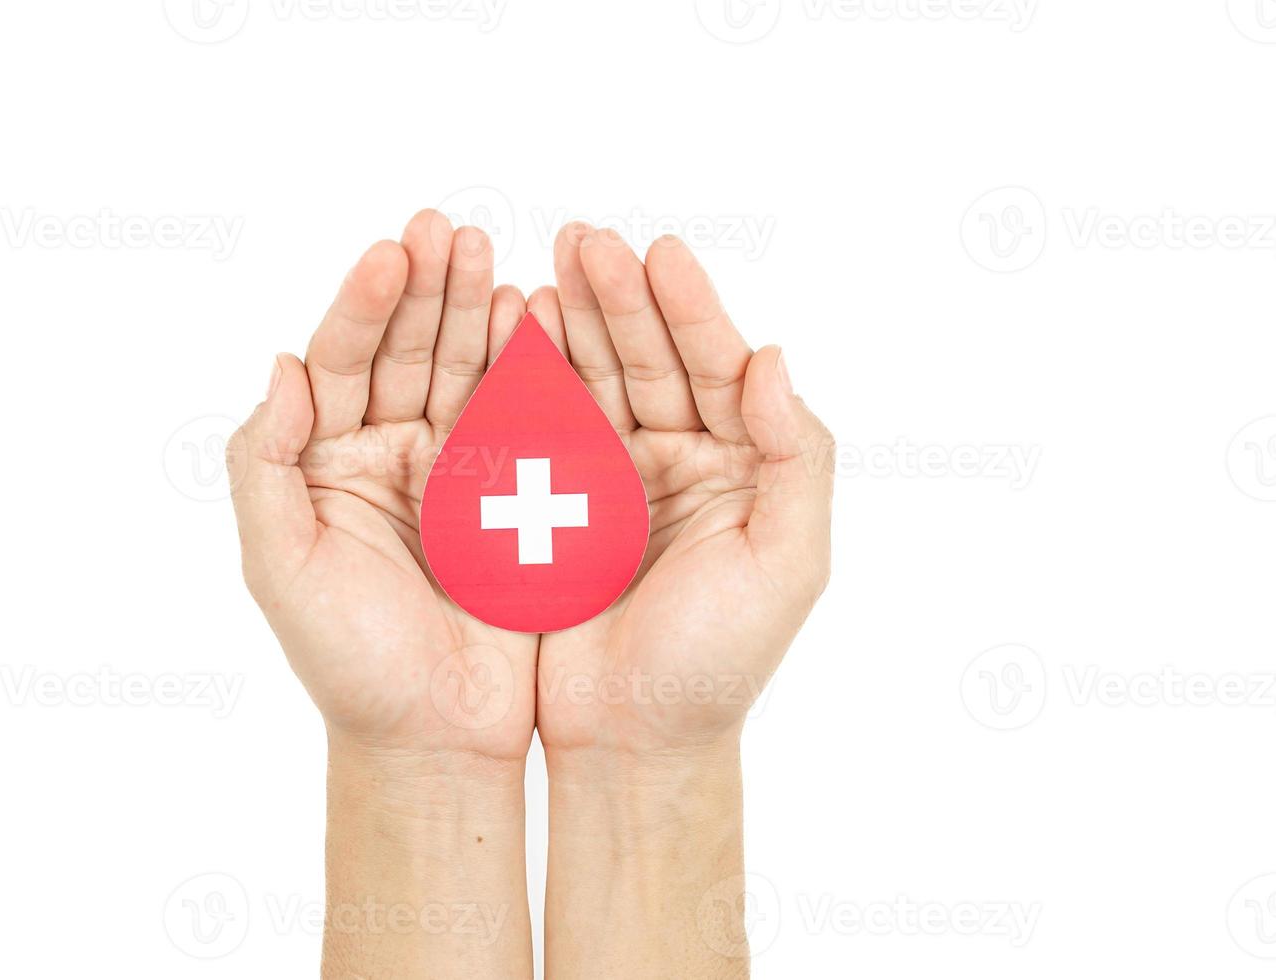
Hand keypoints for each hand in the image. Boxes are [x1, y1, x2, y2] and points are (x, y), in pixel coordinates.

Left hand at [227, 210, 537, 762]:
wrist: (435, 736)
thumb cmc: (349, 663)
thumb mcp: (282, 567)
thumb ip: (267, 466)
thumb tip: (281, 365)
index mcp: (327, 464)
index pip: (339, 363)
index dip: (364, 307)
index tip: (391, 254)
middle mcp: (388, 454)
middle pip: (406, 352)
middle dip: (427, 290)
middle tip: (450, 231)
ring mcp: (455, 470)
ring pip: (465, 371)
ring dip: (477, 312)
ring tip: (491, 256)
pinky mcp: (516, 494)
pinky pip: (521, 417)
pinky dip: (530, 366)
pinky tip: (536, 317)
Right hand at [531, 225, 834, 754]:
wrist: (630, 741)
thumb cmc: (717, 665)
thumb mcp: (787, 565)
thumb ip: (796, 460)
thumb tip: (774, 359)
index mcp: (743, 469)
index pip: (719, 370)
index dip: (689, 310)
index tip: (657, 252)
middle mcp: (681, 462)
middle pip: (650, 360)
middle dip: (618, 298)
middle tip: (583, 239)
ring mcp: (615, 479)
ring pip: (592, 380)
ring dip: (570, 321)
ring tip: (544, 265)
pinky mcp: (555, 503)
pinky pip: (542, 426)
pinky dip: (527, 376)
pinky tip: (511, 327)